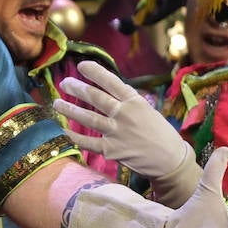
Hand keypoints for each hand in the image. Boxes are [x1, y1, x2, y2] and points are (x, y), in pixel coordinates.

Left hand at [56, 62, 197, 201]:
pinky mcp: (111, 150)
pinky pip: (88, 142)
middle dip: (77, 88)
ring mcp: (116, 133)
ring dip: (70, 109)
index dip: (95, 72)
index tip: (81, 65)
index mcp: (135, 102)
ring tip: (57, 103)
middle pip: (96, 98)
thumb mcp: (148, 111)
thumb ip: (129, 102)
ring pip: (88, 118)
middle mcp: (124, 114)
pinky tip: (62, 130)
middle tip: (64, 83)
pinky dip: (74, 136)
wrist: (170, 161)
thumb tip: (112, 91)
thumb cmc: (160, 134)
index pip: (111, 82)